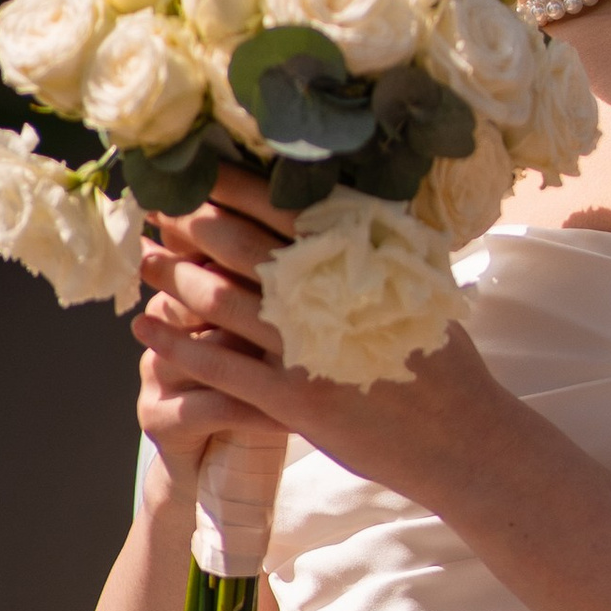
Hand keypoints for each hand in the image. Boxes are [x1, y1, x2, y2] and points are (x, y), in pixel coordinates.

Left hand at [137, 163, 515, 515]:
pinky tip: (148, 331)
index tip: (196, 172)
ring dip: (174, 278)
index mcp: (362, 258)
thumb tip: (338, 204)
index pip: (282, 206)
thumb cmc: (444, 361)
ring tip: (145, 261)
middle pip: (240, 246)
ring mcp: (308, 349)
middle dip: (190, 225)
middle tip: (156, 210)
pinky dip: (178, 344)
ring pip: (221, 301)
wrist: (465, 439)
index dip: (230, 187)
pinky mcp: (293, 400)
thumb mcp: (421, 284)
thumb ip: (378, 246)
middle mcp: (330, 295)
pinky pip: (220, 366)